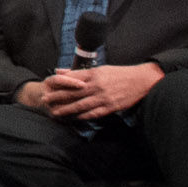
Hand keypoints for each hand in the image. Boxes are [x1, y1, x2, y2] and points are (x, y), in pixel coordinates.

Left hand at [43, 62, 161, 120]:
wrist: (142, 80)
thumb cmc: (120, 74)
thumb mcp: (100, 69)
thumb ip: (79, 72)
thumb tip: (60, 71)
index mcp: (94, 74)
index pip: (72, 79)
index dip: (59, 84)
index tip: (47, 87)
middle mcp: (97, 85)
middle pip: (73, 92)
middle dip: (58, 97)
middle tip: (45, 100)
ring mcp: (104, 97)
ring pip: (81, 104)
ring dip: (67, 109)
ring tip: (56, 112)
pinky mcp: (111, 106)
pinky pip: (94, 113)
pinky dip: (83, 116)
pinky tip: (75, 118)